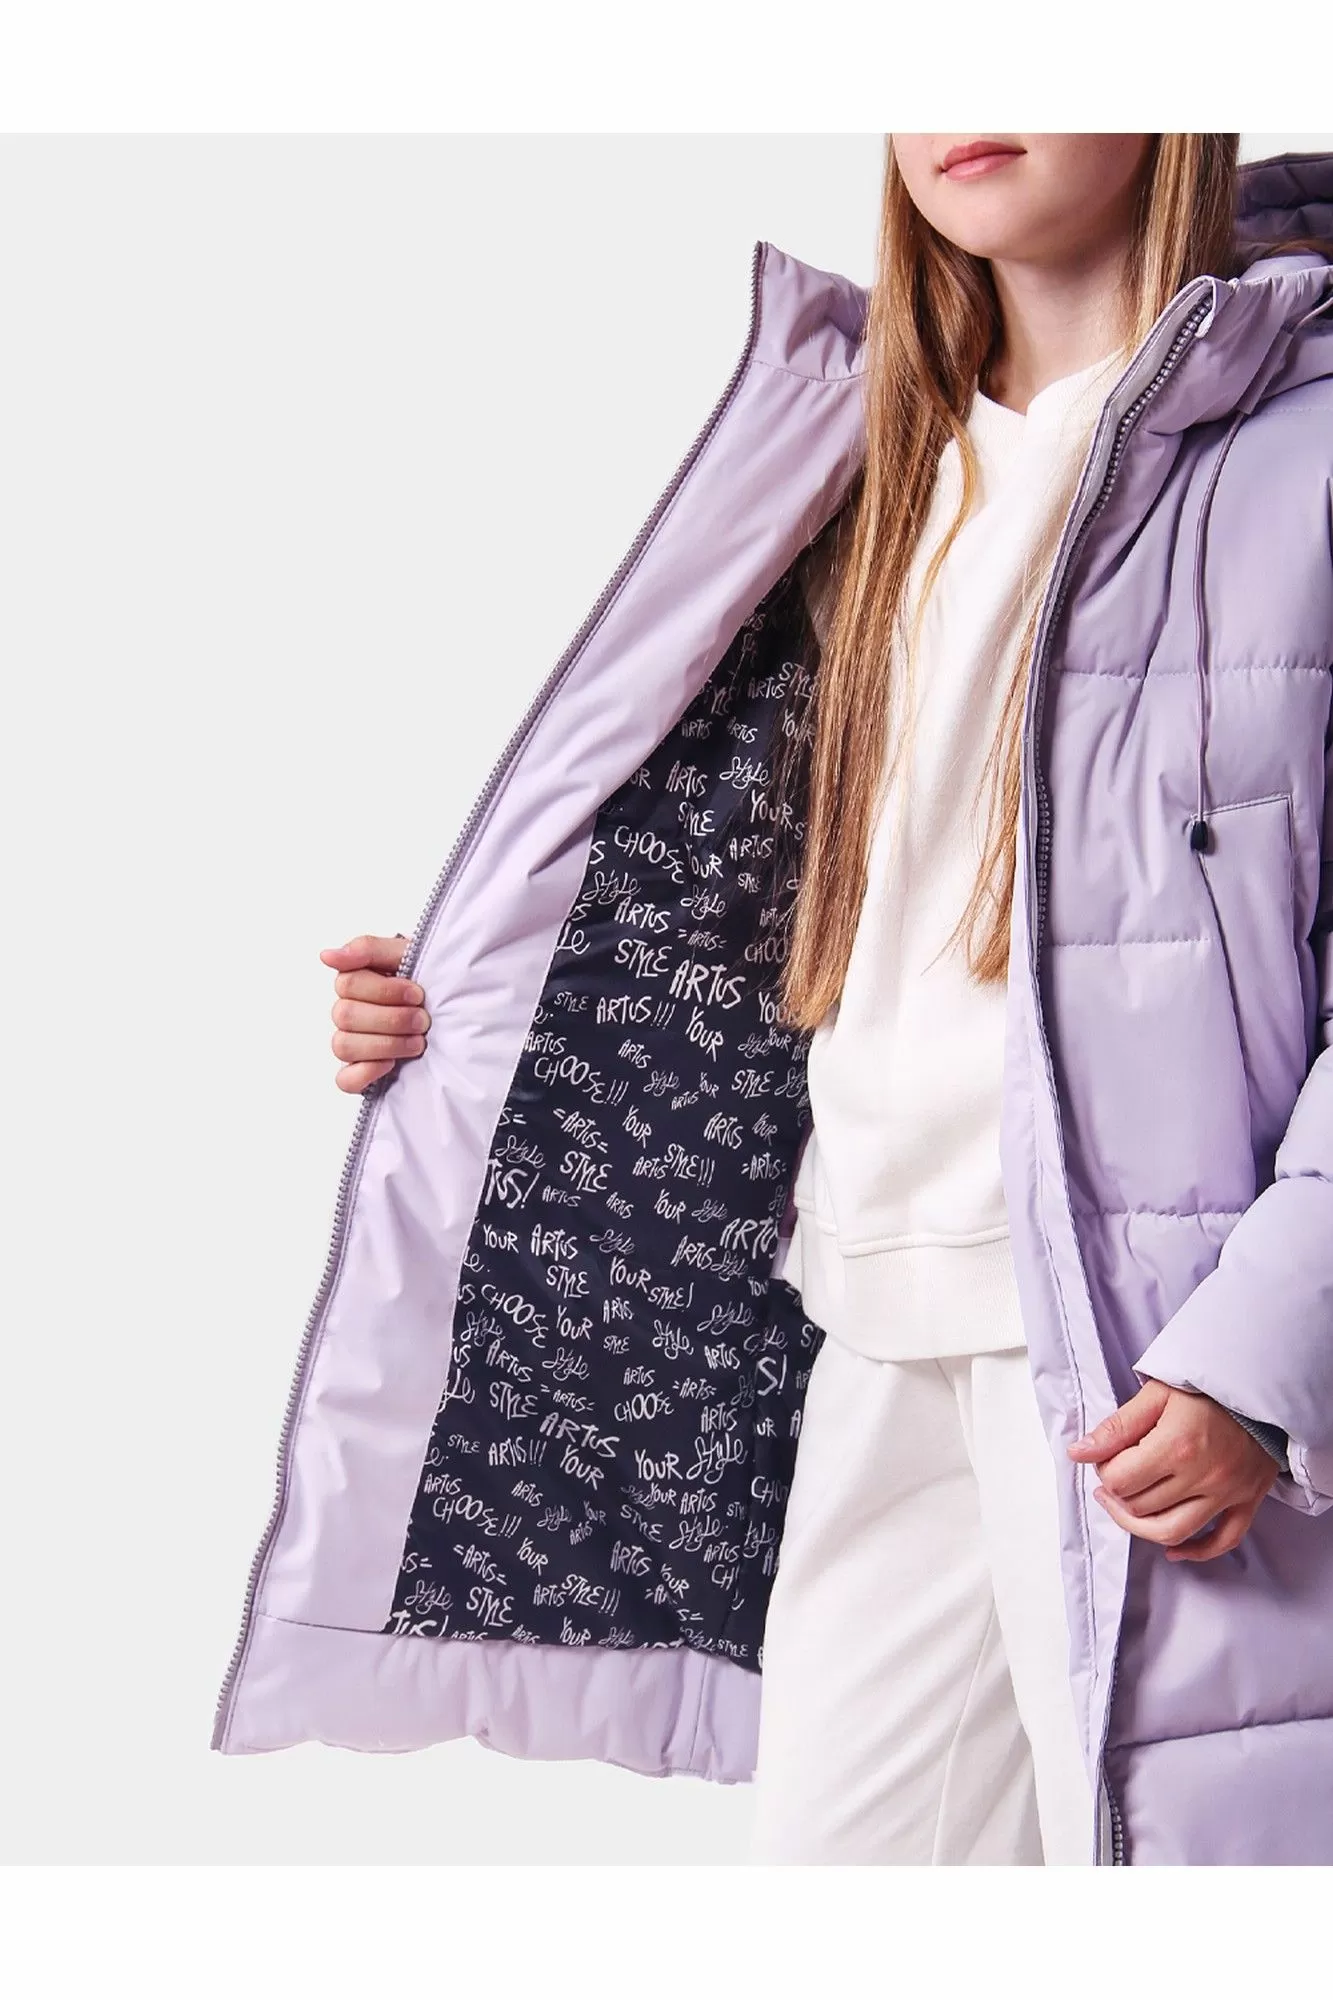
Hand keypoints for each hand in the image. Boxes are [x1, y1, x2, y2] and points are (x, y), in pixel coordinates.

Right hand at [319, 932, 430, 1093]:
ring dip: (386, 1044)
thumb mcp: (409, 954)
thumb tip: (327, 956)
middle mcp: (349, 1013)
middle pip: (345, 1015)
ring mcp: (353, 1044)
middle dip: (392, 1018)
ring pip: (342, 1046)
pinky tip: (391, 1064)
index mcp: (357, 982)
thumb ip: (368, 949)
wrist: (462, 1013)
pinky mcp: (361, 1073)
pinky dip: (366, 1073)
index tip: (418, 994)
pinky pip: (345, 1080)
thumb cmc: (432, 982)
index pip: (348, 984)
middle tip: (423, 1020)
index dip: (385, 990)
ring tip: (417, 1042)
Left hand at [1066, 1378, 1279, 1562]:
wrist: (1258, 1386)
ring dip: (1141, 1527)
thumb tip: (1078, 1454)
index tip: (1105, 1458)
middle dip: (1118, 1494)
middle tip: (1114, 1475)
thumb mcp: (1155, 1394)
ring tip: (1126, 1508)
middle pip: (1141, 1507)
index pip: (1120, 1481)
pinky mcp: (1247, 1501)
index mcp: (1176, 1446)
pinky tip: (1173, 1549)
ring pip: (1173, 1532)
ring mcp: (1228, 1493)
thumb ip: (1116, 1428)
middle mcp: (1203, 1476)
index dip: (1103, 1471)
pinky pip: (1223, 1541)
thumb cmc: (1205, 1387)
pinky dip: (1197, 1551)